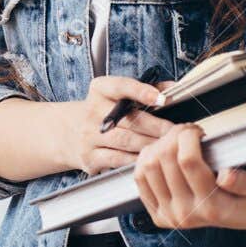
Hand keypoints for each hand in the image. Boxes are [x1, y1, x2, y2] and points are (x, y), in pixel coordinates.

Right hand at [61, 75, 177, 174]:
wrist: (70, 133)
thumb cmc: (104, 111)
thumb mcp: (117, 94)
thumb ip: (147, 89)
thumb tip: (174, 88)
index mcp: (100, 90)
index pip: (121, 86)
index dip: (141, 92)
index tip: (161, 99)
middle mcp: (91, 111)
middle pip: (129, 119)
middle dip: (156, 126)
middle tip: (175, 131)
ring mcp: (89, 136)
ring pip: (126, 141)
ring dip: (150, 144)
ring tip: (168, 146)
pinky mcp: (90, 157)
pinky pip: (118, 159)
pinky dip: (137, 159)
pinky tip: (150, 158)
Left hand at [133, 124, 245, 229]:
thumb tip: (226, 177)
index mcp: (213, 208)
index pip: (187, 161)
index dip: (188, 135)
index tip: (198, 130)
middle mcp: (188, 215)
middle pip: (164, 160)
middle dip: (174, 135)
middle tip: (188, 131)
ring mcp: (170, 217)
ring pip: (147, 167)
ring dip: (159, 145)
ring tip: (177, 141)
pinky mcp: (158, 215)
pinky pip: (140, 179)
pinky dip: (148, 159)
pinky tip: (164, 153)